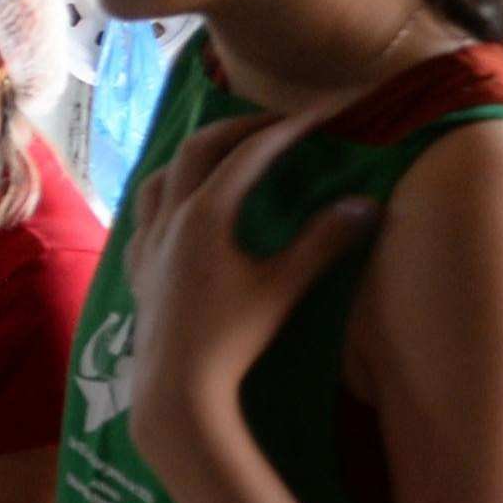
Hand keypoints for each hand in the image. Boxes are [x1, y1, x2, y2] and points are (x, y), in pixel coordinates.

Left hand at [122, 115, 378, 468]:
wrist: (176, 388)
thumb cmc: (232, 339)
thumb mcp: (283, 287)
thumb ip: (323, 241)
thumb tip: (366, 203)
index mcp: (204, 215)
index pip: (247, 154)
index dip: (286, 128)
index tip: (320, 114)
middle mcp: (167, 218)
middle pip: (197, 149)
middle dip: (239, 129)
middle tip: (279, 125)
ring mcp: (145, 242)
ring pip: (159, 175)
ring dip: (194, 156)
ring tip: (227, 155)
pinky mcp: (135, 267)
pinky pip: (143, 213)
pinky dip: (167, 194)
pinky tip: (182, 208)